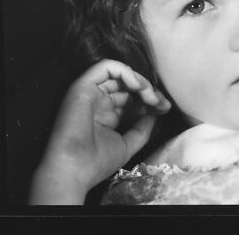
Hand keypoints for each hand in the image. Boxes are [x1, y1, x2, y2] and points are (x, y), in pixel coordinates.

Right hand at [29, 59, 170, 204]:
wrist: (73, 171)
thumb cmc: (96, 162)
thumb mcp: (128, 143)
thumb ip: (143, 127)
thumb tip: (157, 112)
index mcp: (106, 114)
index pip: (132, 98)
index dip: (150, 100)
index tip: (165, 108)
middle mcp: (98, 101)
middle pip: (128, 85)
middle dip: (149, 91)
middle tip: (162, 103)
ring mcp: (90, 93)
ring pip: (120, 74)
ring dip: (140, 82)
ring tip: (152, 97)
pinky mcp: (82, 86)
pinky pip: (106, 67)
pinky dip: (125, 72)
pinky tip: (138, 86)